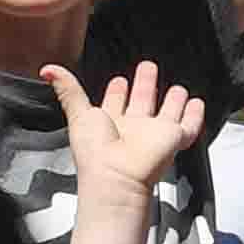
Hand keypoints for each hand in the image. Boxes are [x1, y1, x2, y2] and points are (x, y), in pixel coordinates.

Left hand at [45, 59, 207, 203]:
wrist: (117, 176)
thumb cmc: (95, 151)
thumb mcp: (78, 113)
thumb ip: (68, 89)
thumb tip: (47, 70)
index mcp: (110, 123)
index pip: (115, 102)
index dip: (117, 90)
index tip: (119, 79)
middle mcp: (133, 128)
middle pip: (142, 102)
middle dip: (145, 85)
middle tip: (148, 67)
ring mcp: (155, 134)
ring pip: (167, 113)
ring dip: (173, 100)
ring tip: (179, 88)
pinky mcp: (174, 139)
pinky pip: (188, 125)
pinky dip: (194, 114)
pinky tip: (196, 103)